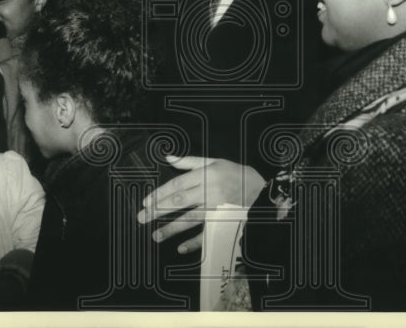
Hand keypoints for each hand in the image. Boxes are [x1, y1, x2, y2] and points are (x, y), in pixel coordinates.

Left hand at [137, 155, 264, 253]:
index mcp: (206, 175)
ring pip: (190, 219)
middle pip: (179, 201)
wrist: (263, 191)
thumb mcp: (215, 162)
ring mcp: (216, 210)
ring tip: (155, 236)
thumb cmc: (236, 174)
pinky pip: (208, 235)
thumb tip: (169, 157)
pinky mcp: (223, 223)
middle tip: (142, 218)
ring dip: (171, 229)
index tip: (145, 202)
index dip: (159, 193)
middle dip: (158, 210)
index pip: (177, 185)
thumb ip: (190, 161)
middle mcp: (209, 192)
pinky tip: (180, 248)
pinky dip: (194, 242)